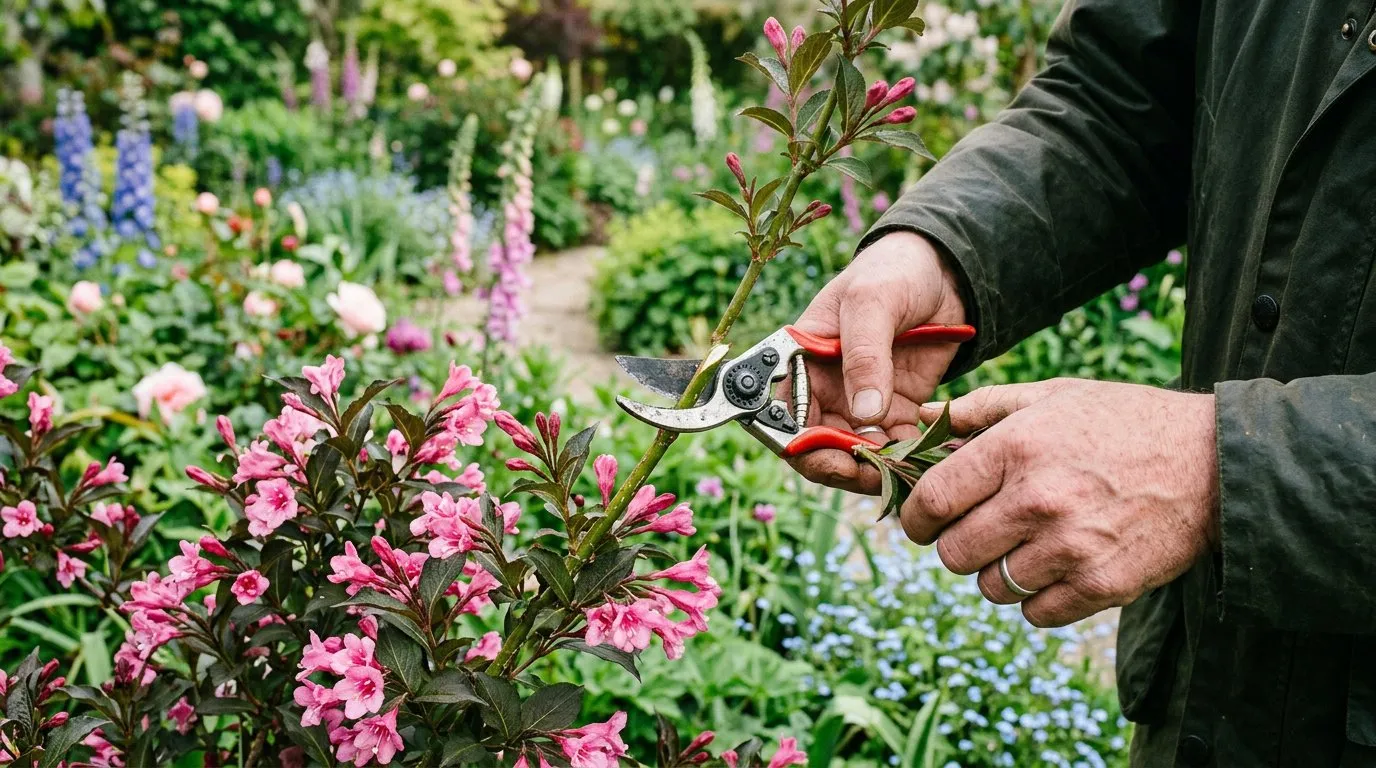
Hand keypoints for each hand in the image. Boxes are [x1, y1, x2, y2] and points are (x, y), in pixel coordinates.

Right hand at [789, 231, 967, 492]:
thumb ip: (865, 355)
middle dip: (842, 467)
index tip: (833, 459)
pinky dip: (907, 460)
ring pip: (855, 455)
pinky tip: (927, 463)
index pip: (786, 415)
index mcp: (802, 360)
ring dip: (876, 470)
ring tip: (906, 472)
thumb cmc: (893, 271)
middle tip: (876, 475)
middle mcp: (825, 388)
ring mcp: (861, 402)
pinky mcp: (895, 409)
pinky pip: (894, 447)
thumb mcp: (873, 302)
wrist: (945, 270)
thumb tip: (863, 413)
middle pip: (818, 446)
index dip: (801, 445)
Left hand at [904, 379, 1219, 626]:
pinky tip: (1055, 569)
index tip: (923, 521)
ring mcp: (1070, 546)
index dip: (916, 518)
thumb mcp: (1053, 397)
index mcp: (1015, 447)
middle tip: (977, 534)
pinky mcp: (1102, 584)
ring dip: (997, 574)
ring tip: (1023, 548)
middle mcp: (1037, 498)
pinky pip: (1036, 613)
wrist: (1216, 462)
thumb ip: (981, 408)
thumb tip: (921, 420)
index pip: (931, 501)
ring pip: (991, 587)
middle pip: (954, 553)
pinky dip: (1037, 599)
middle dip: (956, 547)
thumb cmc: (1125, 423)